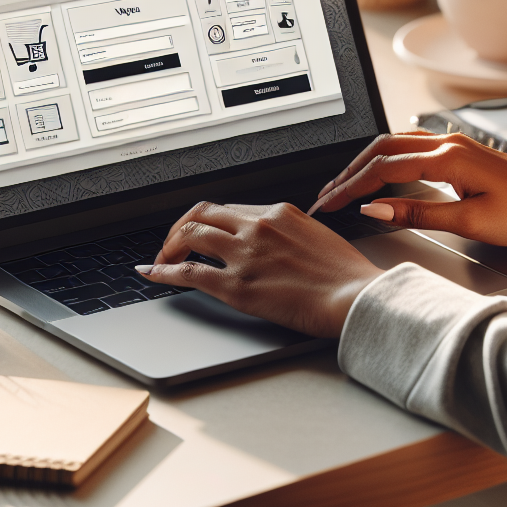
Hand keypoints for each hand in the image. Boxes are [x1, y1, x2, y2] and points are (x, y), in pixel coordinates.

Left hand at [139, 202, 383, 337]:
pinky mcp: (237, 285)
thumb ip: (290, 234)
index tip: (202, 231)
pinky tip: (151, 273)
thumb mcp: (318, 237)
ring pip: (190, 234)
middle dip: (182, 226)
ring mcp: (244, 254)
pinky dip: (163, 270)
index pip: (231, 209)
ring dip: (170, 245)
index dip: (210, 221)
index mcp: (278, 213)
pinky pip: (188, 272)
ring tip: (163, 258)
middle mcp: (257, 226)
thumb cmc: (346, 275)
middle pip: (203, 213)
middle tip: (175, 242)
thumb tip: (277, 243)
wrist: (355, 296)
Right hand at [311, 132, 506, 245]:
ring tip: (345, 183)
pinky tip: (381, 168)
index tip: (329, 204)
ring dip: (366, 162)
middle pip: (382, 149)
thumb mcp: (470, 222)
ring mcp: (454, 144)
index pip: (383, 169)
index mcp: (448, 158)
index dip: (351, 188)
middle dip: (350, 172)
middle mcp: (448, 143)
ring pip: (395, 143)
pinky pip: (412, 145)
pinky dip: (388, 156)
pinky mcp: (461, 151)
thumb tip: (376, 210)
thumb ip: (418, 213)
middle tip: (327, 194)